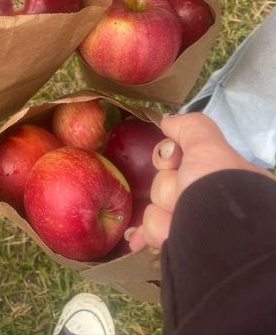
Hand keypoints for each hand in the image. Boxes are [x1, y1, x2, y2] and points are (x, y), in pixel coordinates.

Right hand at [127, 113, 273, 251]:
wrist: (214, 240)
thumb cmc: (215, 188)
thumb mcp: (208, 145)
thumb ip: (190, 127)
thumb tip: (168, 121)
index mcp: (224, 178)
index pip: (183, 157)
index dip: (171, 155)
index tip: (174, 160)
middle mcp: (208, 201)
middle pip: (165, 181)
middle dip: (167, 186)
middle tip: (182, 193)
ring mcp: (192, 224)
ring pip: (156, 205)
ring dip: (162, 211)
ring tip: (177, 221)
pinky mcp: (176, 247)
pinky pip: (151, 231)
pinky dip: (148, 233)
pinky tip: (143, 238)